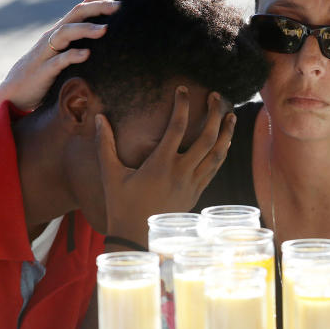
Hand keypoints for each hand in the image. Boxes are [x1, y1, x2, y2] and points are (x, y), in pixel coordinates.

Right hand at [0, 0, 119, 110]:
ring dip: (86, 29)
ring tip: (105, 30)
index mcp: (60, 32)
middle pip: (76, 14)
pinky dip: (72, 56)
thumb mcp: (63, 56)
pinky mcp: (43, 71)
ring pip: (65, 32)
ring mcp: (47, 52)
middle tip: (120, 6)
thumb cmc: (44, 74)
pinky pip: (58, 61)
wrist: (14, 93)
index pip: (81, 8)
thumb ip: (79, 46)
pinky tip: (86, 55)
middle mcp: (53, 37)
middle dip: (98, 8)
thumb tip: (107, 43)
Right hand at [94, 87, 235, 245]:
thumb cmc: (121, 206)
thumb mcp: (110, 175)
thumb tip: (99, 118)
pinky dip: (222, 153)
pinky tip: (225, 142)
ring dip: (226, 133)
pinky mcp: (196, 193)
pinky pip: (214, 169)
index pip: (177, 127)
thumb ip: (105, 145)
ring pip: (217, 154)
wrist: (137, 238)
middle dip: (214, 114)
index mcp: (160, 165)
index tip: (183, 90)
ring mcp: (192, 184)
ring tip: (230, 115)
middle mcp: (181, 173)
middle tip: (217, 96)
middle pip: (207, 138)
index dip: (182, 105)